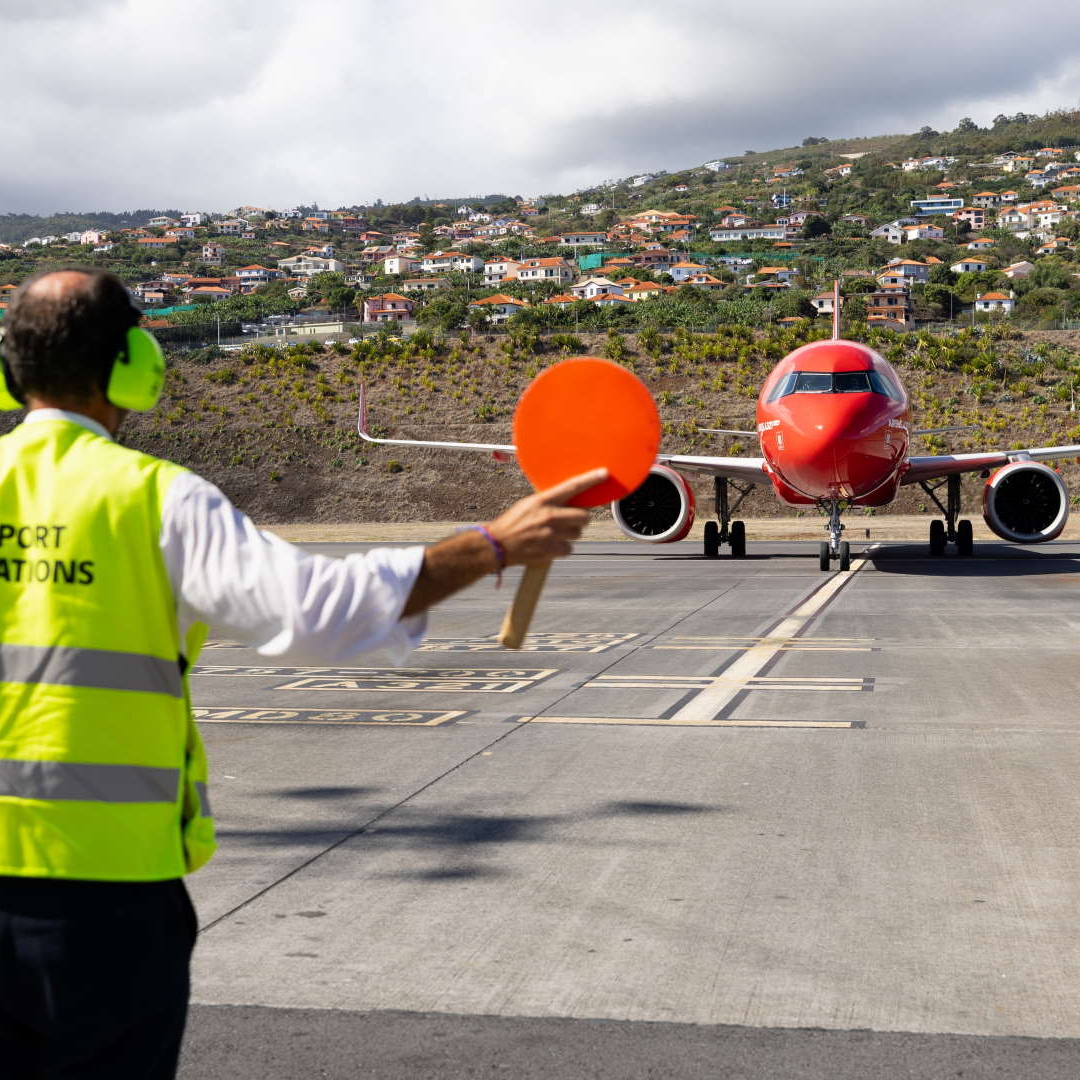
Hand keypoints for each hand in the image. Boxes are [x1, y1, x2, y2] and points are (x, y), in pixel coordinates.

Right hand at [486, 468, 606, 566]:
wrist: (497, 544)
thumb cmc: (512, 523)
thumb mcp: (528, 505)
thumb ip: (549, 502)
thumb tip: (569, 500)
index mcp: (543, 500)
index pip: (571, 487)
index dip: (590, 479)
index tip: (604, 473)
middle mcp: (549, 516)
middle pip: (584, 516)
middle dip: (581, 520)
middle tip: (571, 521)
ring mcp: (551, 534)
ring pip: (577, 534)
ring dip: (569, 535)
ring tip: (553, 535)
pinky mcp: (551, 550)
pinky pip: (568, 549)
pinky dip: (561, 549)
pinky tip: (549, 546)